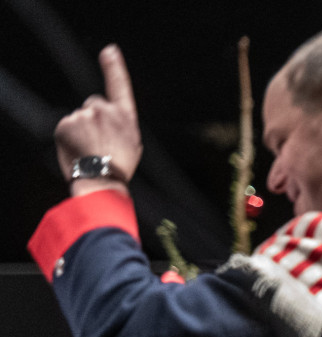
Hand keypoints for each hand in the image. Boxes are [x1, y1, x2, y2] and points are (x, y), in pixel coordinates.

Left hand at [54, 46, 141, 193]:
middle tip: (97, 141)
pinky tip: (78, 149)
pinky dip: (69, 137)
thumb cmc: (119, 167)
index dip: (114, 67)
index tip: (109, 51)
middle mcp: (105, 111)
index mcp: (124, 117)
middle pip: (93, 104)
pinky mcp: (67, 123)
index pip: (119, 86)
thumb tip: (109, 122)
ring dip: (81, 130)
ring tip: (89, 149)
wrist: (102, 180)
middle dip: (93, 118)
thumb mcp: (132, 143)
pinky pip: (66, 126)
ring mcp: (85, 116)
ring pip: (79, 117)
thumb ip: (120, 124)